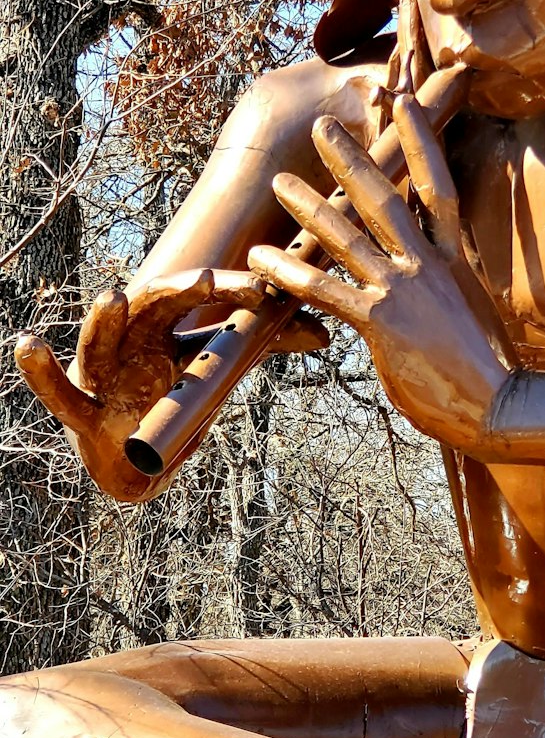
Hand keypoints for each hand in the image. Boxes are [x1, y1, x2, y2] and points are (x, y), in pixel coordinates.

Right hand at [15, 269, 324, 501]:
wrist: (133, 455)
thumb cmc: (170, 396)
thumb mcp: (216, 368)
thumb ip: (261, 345)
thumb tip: (323, 332)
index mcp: (165, 325)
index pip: (201, 295)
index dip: (231, 290)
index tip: (265, 290)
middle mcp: (131, 339)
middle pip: (154, 306)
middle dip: (178, 294)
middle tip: (207, 282)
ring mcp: (103, 373)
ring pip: (102, 340)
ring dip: (105, 322)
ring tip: (111, 299)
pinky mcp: (82, 411)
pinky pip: (58, 392)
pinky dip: (41, 371)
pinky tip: (26, 345)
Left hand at [249, 94, 516, 453]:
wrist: (503, 404)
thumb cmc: (490, 373)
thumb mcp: (471, 316)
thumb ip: (444, 293)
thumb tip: (431, 291)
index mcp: (454, 261)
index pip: (438, 188)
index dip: (422, 143)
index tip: (405, 105)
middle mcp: (428, 265)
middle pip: (385, 197)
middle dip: (352, 159)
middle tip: (323, 125)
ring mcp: (405, 289)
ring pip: (348, 236)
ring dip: (310, 207)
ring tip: (279, 182)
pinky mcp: (383, 321)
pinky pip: (327, 290)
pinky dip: (291, 273)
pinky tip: (261, 261)